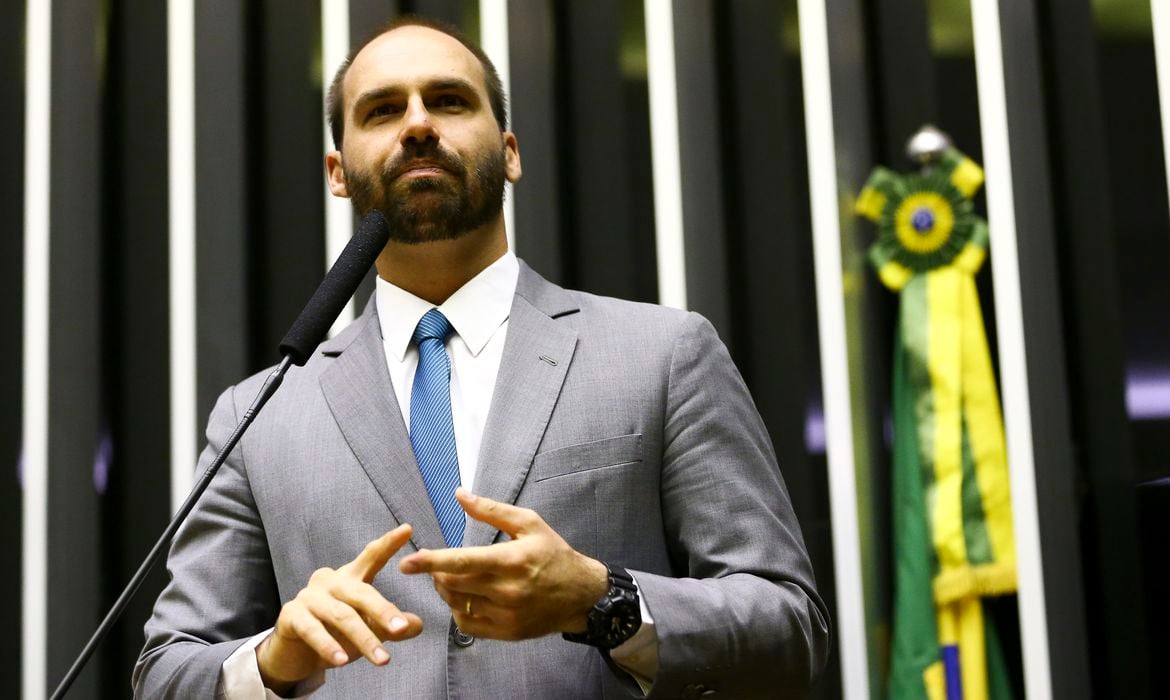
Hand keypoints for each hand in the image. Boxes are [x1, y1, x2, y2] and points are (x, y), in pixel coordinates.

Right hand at [256, 524, 422, 692]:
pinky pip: (313, 630)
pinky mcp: (291, 616)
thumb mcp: (368, 629)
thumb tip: (416, 625)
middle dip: (383, 611)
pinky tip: (342, 661)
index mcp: (350, 577)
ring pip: (342, 615)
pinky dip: (329, 646)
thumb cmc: (335, 634)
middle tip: (401, 629)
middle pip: (361, 592)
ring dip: (363, 638)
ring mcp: (309, 596)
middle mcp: (329, 581)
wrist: (294, 654)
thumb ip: (390, 625)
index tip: (407, 529)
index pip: (371, 557)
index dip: (388, 543)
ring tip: (382, 660)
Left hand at [398, 489, 607, 640]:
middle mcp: (507, 591)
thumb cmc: (553, 553)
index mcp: (511, 560)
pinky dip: (458, 610)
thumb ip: (491, 510)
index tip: (406, 563)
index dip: (430, 562)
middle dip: (437, 573)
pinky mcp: (507, 633)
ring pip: (457, 604)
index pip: (461, 562)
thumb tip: (459, 494)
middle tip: (436, 565)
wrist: (581, 594)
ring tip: (451, 578)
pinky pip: (468, 624)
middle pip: (453, 584)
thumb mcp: (528, 523)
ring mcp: (507, 615)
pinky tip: (465, 597)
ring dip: (446, 590)